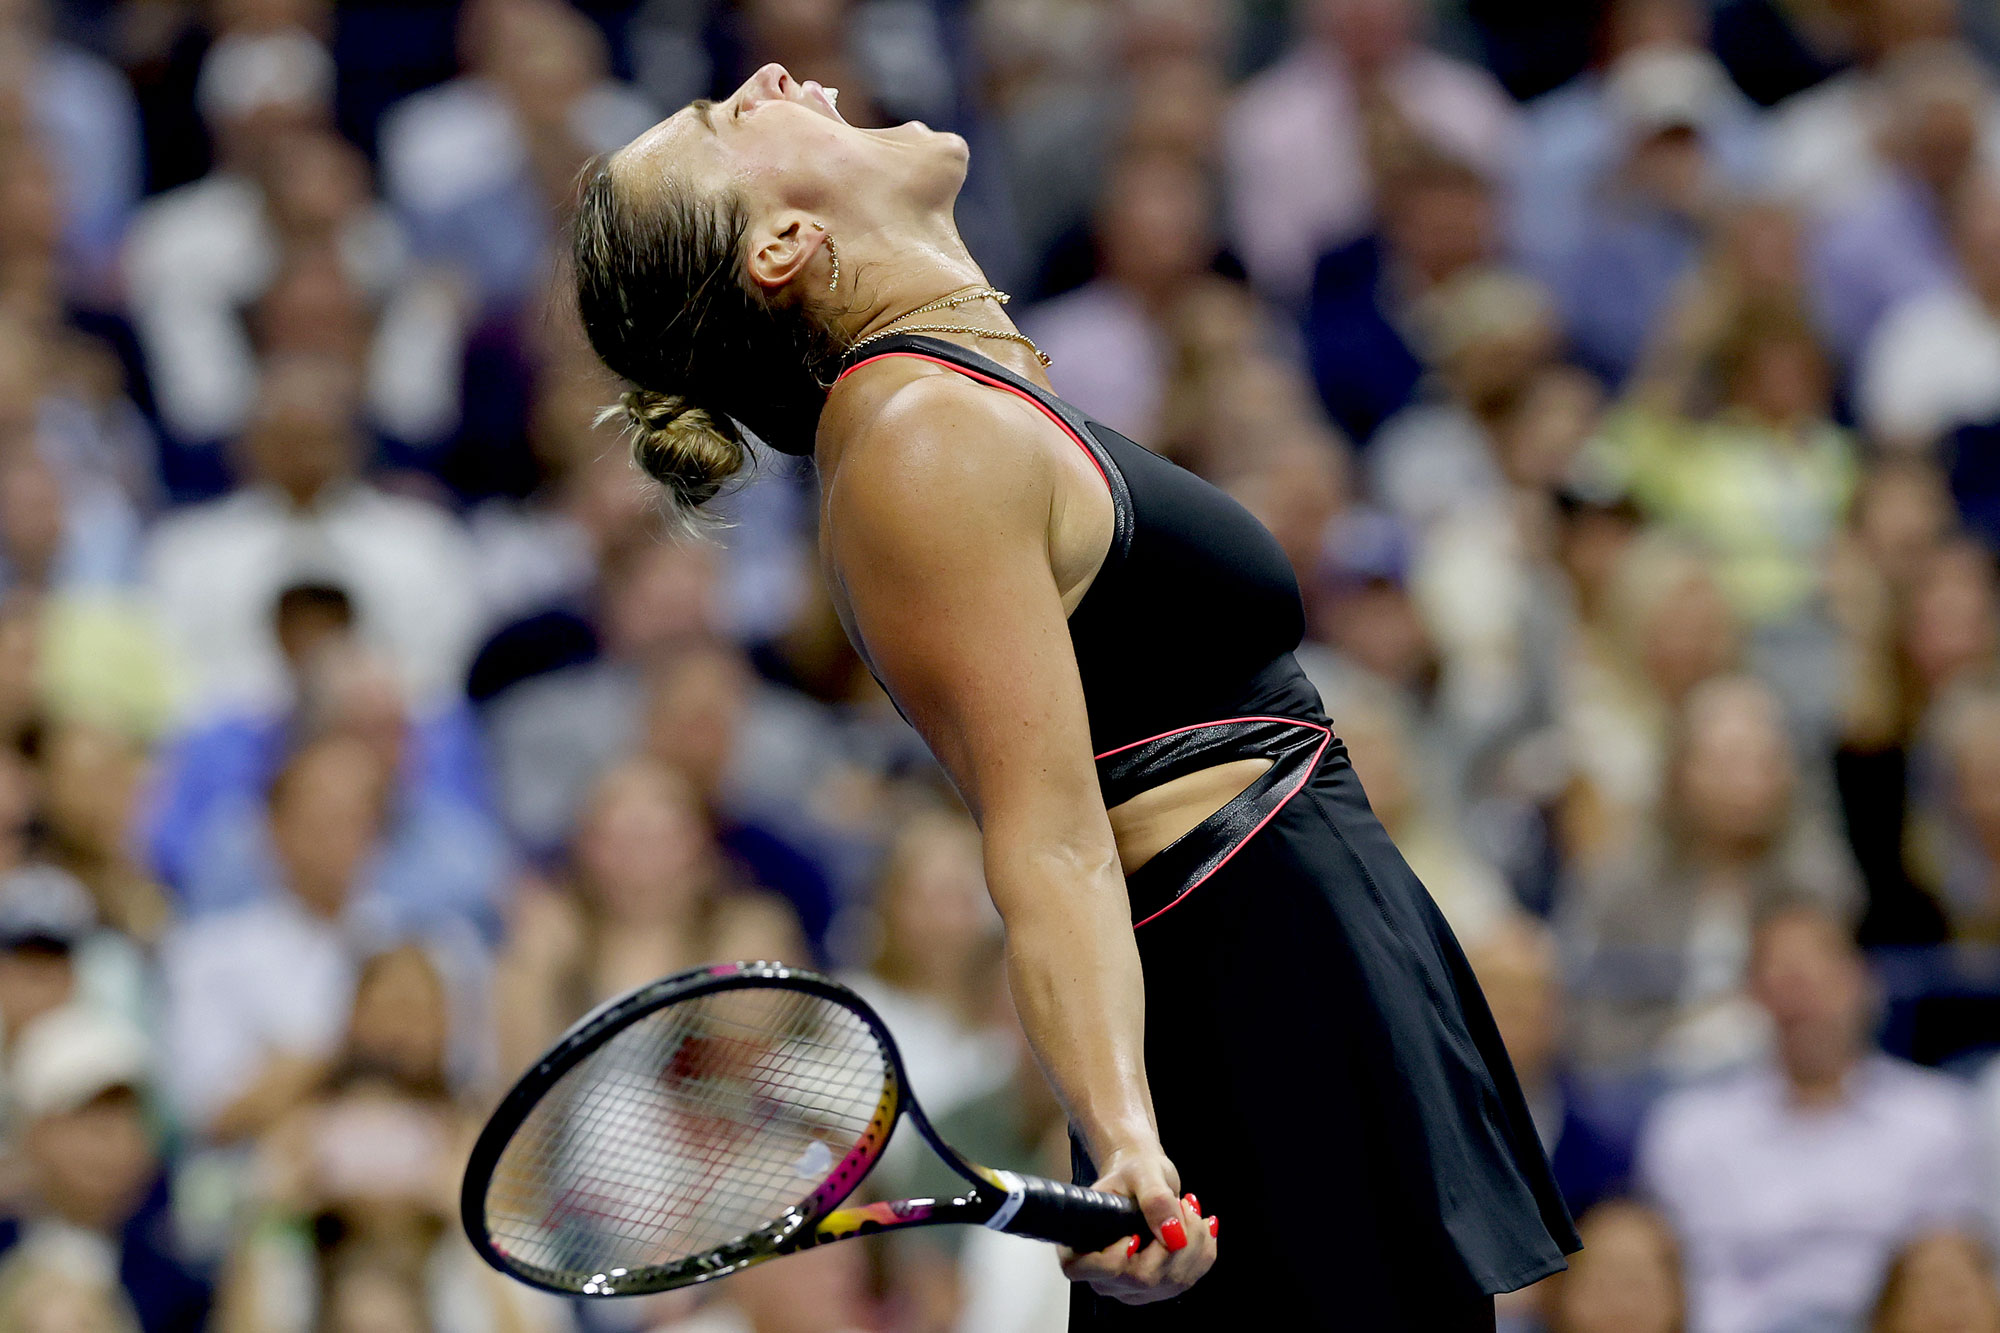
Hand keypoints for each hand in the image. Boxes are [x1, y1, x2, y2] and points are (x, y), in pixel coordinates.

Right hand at [1057, 1148, 1217, 1304]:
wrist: (1142, 1178)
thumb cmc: (1132, 1172)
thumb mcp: (1142, 1173)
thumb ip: (1154, 1200)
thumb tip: (1173, 1235)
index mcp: (1084, 1248)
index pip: (1097, 1273)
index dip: (1117, 1261)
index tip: (1135, 1235)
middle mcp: (1106, 1277)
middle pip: (1144, 1279)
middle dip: (1173, 1241)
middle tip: (1181, 1204)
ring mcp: (1133, 1287)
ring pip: (1174, 1282)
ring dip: (1194, 1242)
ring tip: (1189, 1208)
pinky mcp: (1159, 1287)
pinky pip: (1191, 1277)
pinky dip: (1204, 1249)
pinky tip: (1202, 1225)